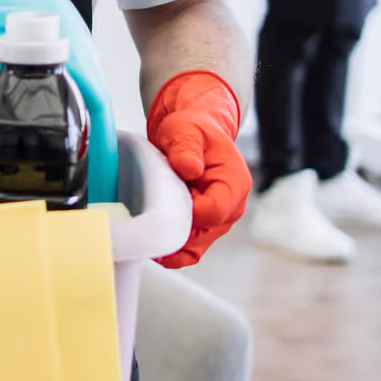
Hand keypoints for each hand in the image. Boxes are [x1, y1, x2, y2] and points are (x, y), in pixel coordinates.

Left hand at [146, 71, 250, 268]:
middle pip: (202, 234)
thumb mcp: (185, 130)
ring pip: (194, 247)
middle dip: (174, 228)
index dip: (186, 212)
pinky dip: (170, 249)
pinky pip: (188, 250)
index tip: (164, 201)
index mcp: (234, 183)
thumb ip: (186, 149)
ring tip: (146, 222)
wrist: (191, 135)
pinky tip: (151, 237)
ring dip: (169, 240)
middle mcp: (231, 208)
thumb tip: (189, 168)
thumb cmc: (192, 130)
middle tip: (147, 212)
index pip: (214, 212)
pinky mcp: (203, 228)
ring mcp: (217, 222)